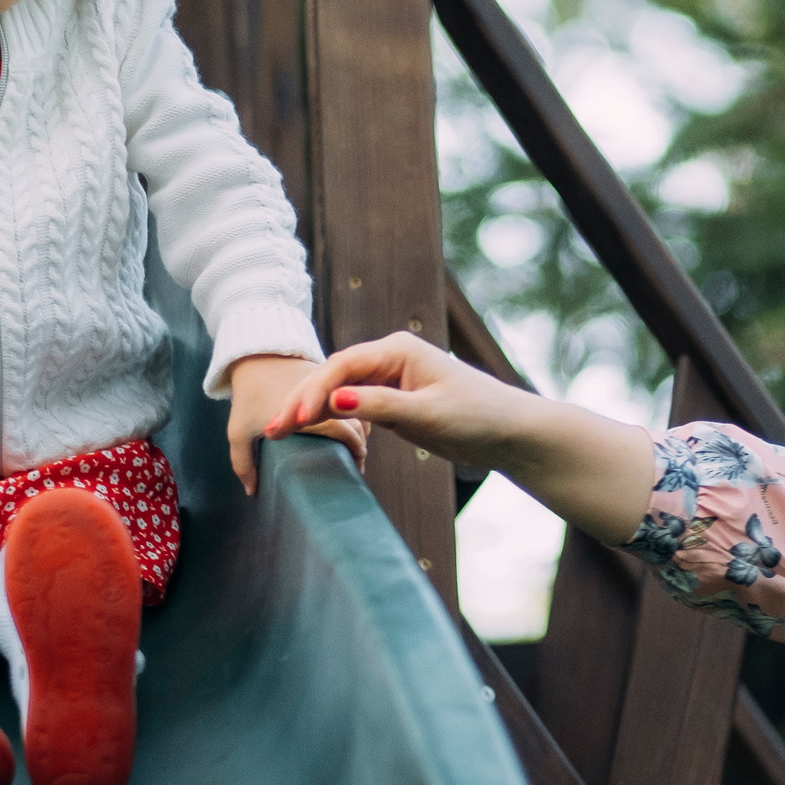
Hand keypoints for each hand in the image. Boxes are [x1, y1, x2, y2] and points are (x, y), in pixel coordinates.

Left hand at [227, 352, 366, 494]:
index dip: (356, 451)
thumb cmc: (246, 396)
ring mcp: (331, 385)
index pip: (347, 433)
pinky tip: (350, 423)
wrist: (252, 353)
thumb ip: (244, 464)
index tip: (355, 467)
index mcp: (311, 414)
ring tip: (355, 447)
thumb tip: (252, 491)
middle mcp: (327, 397)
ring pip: (357, 406)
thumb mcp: (239, 432)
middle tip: (356, 465)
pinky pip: (350, 395)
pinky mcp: (330, 377)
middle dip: (360, 444)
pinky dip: (354, 409)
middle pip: (357, 422)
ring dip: (359, 427)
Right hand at [268, 332, 655, 541]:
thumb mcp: (426, 414)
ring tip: (281, 435)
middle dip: (303, 402)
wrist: (511, 431)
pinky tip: (310, 434)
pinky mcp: (395, 400)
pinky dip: (331, 419)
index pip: (342, 365)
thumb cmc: (477, 416)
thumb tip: (335, 398)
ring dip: (312, 411)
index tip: (294, 419)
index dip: (313, 391)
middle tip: (273, 430)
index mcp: (398, 350)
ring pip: (340, 390)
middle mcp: (391, 358)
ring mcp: (391, 379)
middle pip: (334, 375)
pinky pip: (353, 405)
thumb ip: (380, 406)